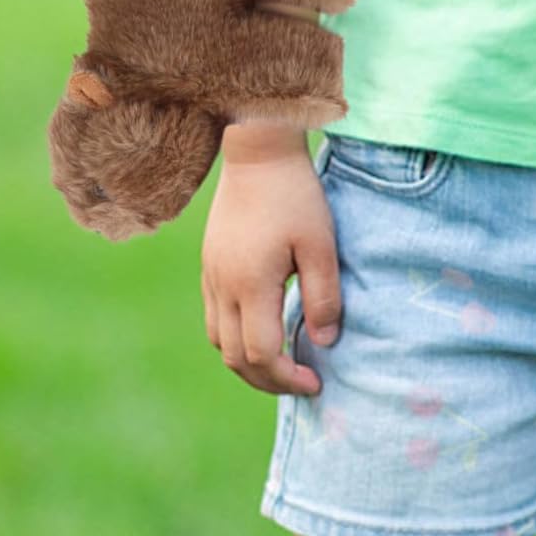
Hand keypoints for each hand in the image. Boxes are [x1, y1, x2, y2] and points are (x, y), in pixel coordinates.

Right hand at [200, 146, 340, 395]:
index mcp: (251, 284)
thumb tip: (325, 343)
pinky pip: (215, 318)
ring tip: (282, 365)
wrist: (258, 153)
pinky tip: (262, 331)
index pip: (262, 355)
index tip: (316, 381)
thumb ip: (323, 295)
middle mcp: (223, 287)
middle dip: (268, 381)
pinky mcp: (210, 266)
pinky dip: (236, 338)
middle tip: (302, 383)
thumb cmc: (295, 196)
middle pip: (235, 358)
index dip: (287, 378)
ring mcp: (211, 277)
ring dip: (248, 362)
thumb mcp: (320, 244)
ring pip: (220, 342)